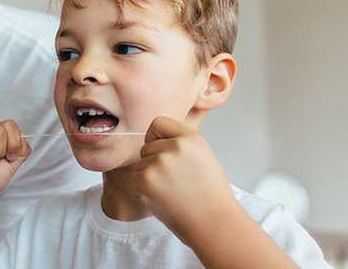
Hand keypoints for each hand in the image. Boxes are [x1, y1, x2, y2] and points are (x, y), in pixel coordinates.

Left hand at [129, 116, 237, 242]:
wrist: (214, 224)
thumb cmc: (210, 195)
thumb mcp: (203, 156)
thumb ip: (182, 143)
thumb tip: (157, 136)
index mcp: (190, 138)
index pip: (158, 123)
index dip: (157, 138)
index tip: (164, 153)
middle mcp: (175, 147)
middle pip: (146, 147)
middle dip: (154, 163)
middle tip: (175, 182)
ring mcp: (159, 163)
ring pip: (140, 165)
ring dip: (149, 179)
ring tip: (172, 193)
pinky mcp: (145, 181)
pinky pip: (133, 181)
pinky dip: (142, 192)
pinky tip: (162, 200)